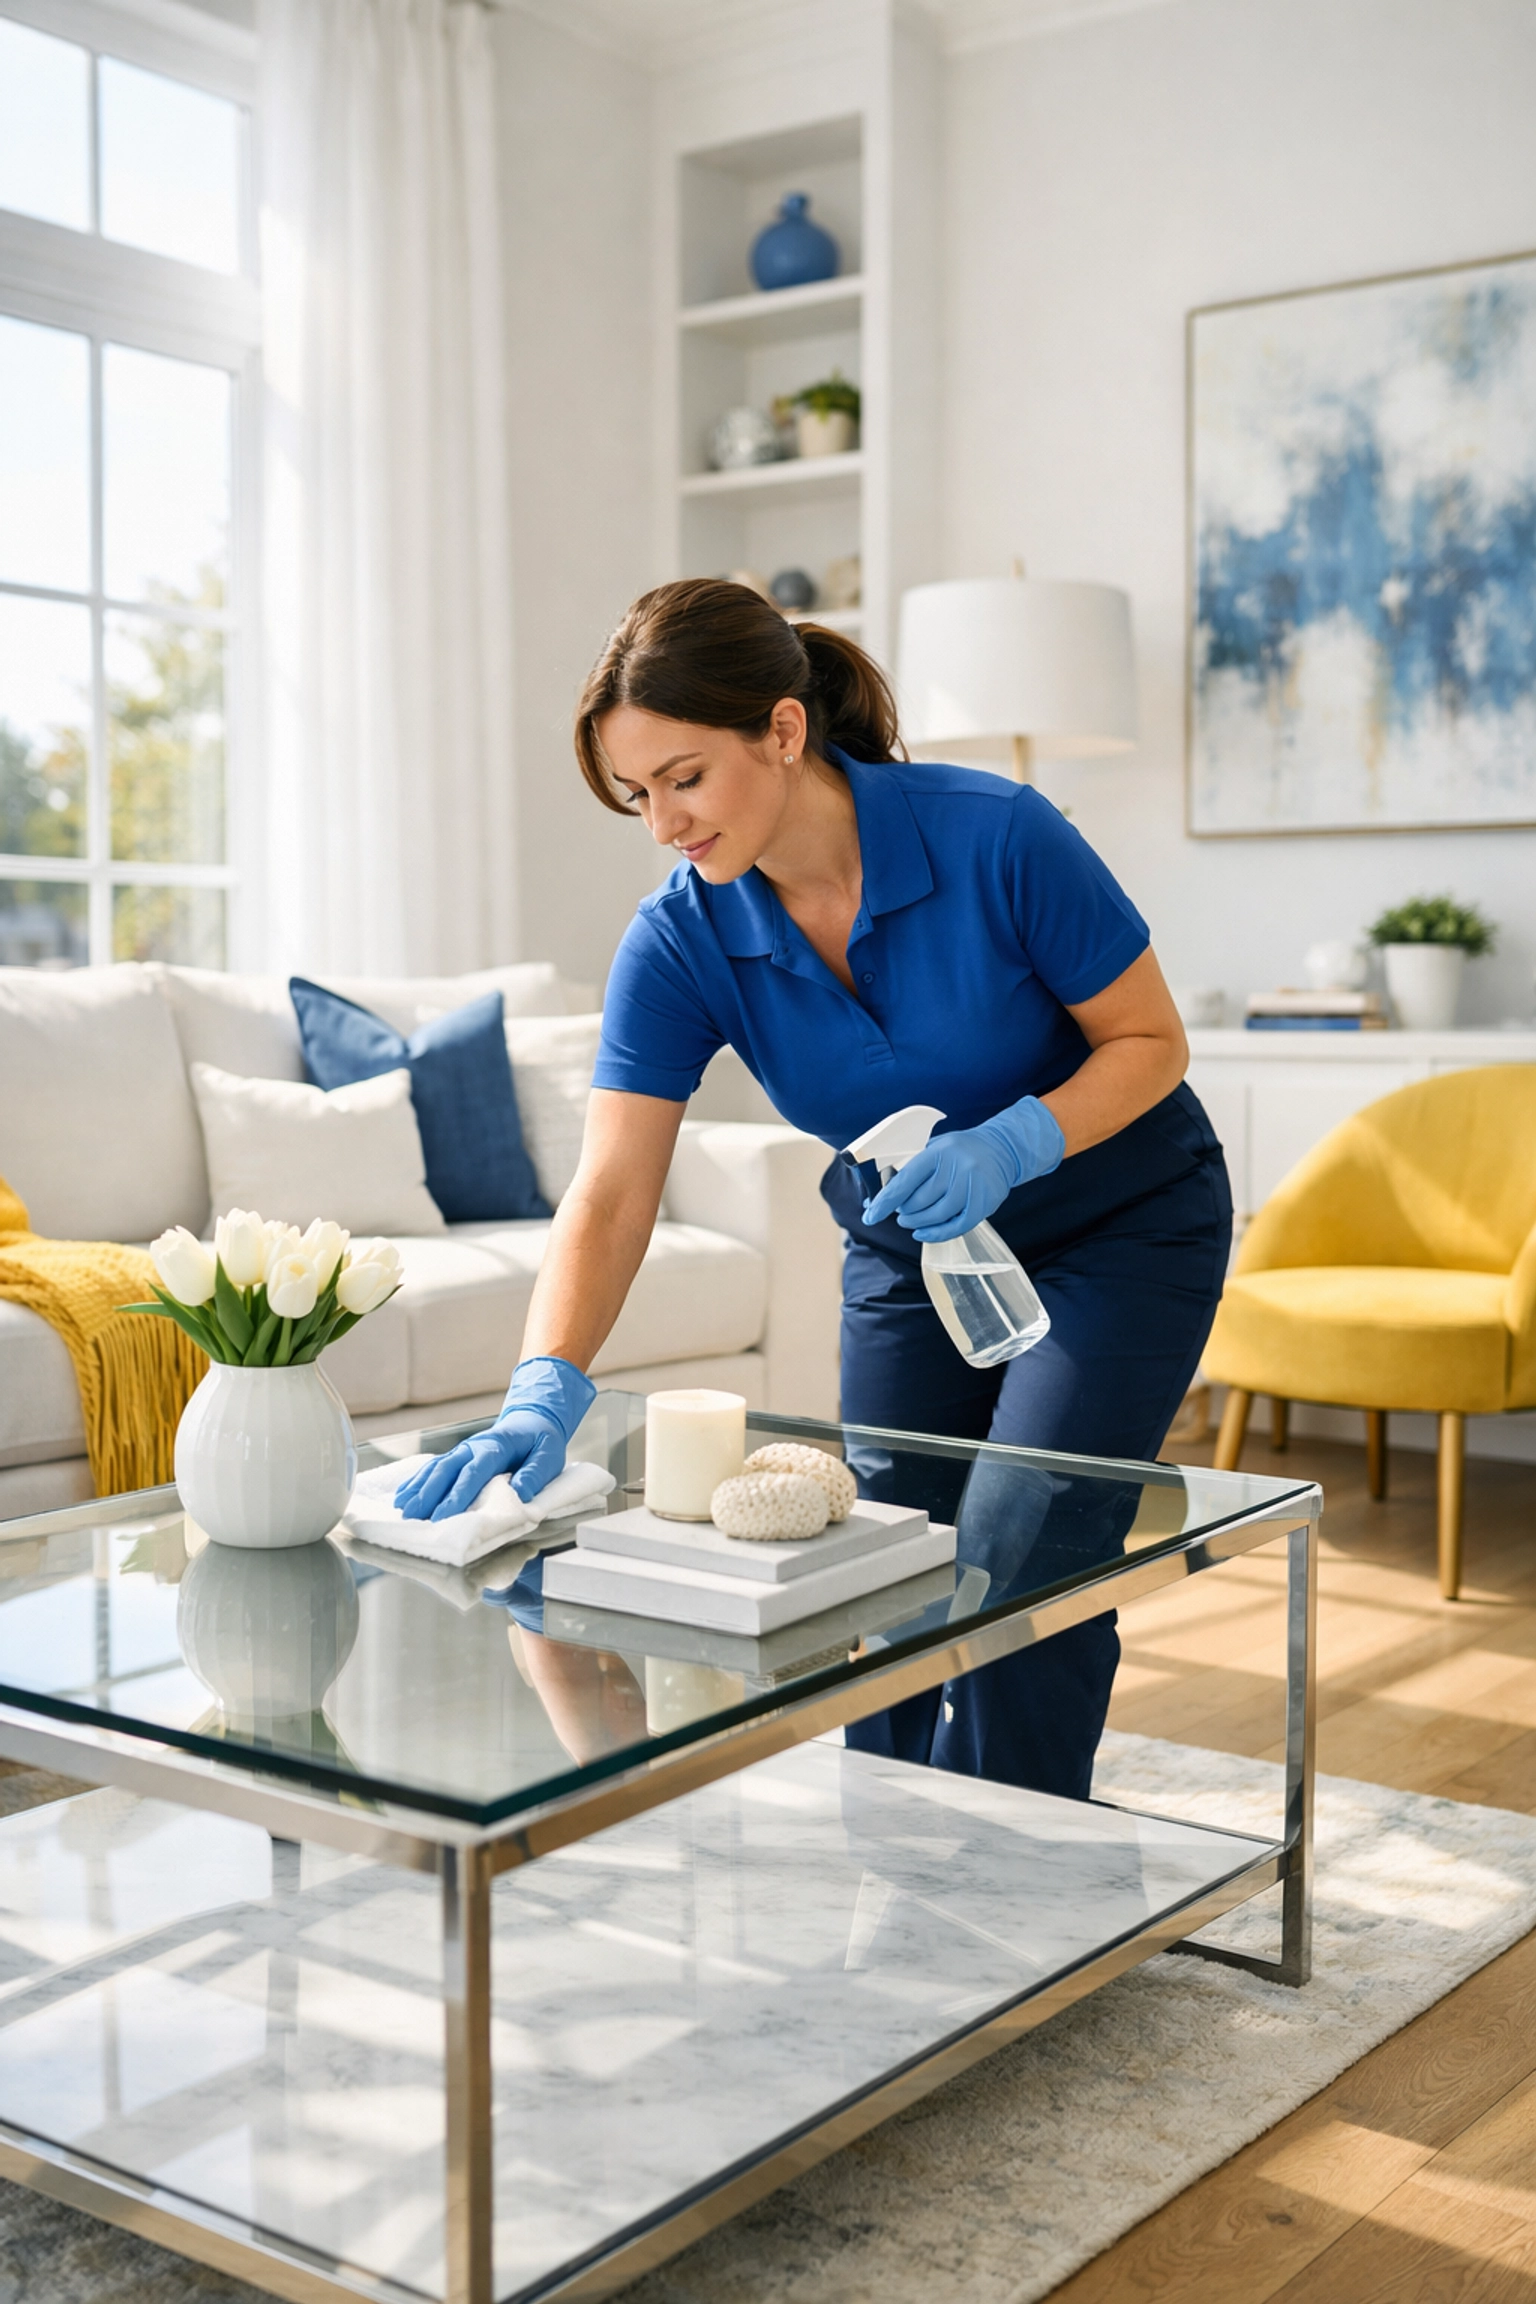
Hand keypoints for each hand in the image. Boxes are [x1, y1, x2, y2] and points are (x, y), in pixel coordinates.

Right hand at [395, 1354, 595, 1520]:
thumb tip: (519, 1492)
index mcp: (496, 1447)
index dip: (456, 1495)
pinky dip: (417, 1481)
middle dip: (428, 1495)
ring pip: (436, 1469)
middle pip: (446, 1471)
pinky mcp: (458, 1457)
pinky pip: (434, 1468)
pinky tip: (403, 1495)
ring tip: (402, 1510)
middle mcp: (473, 1447)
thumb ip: (534, 1473)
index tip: (442, 1516)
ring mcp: (463, 1451)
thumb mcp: (548, 1455)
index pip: (473, 1473)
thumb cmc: (541, 1442)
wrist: (533, 1420)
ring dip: (418, 1489)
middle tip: (412, 1517)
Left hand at [863, 1097, 1064, 1242]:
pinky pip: (955, 1226)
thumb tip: (876, 1198)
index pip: (904, 1182)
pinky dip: (935, 1234)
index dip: (884, 1201)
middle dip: (902, 1211)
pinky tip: (923, 1233)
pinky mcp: (983, 1204)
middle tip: (899, 1211)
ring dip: (916, 1223)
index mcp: (938, 1152)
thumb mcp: (933, 1148)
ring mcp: (971, 1187)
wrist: (1002, 1148)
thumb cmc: (959, 1150)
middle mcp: (956, 1169)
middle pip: (918, 1202)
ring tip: (909, 1220)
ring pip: (935, 1216)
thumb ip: (908, 1168)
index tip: (870, 1215)